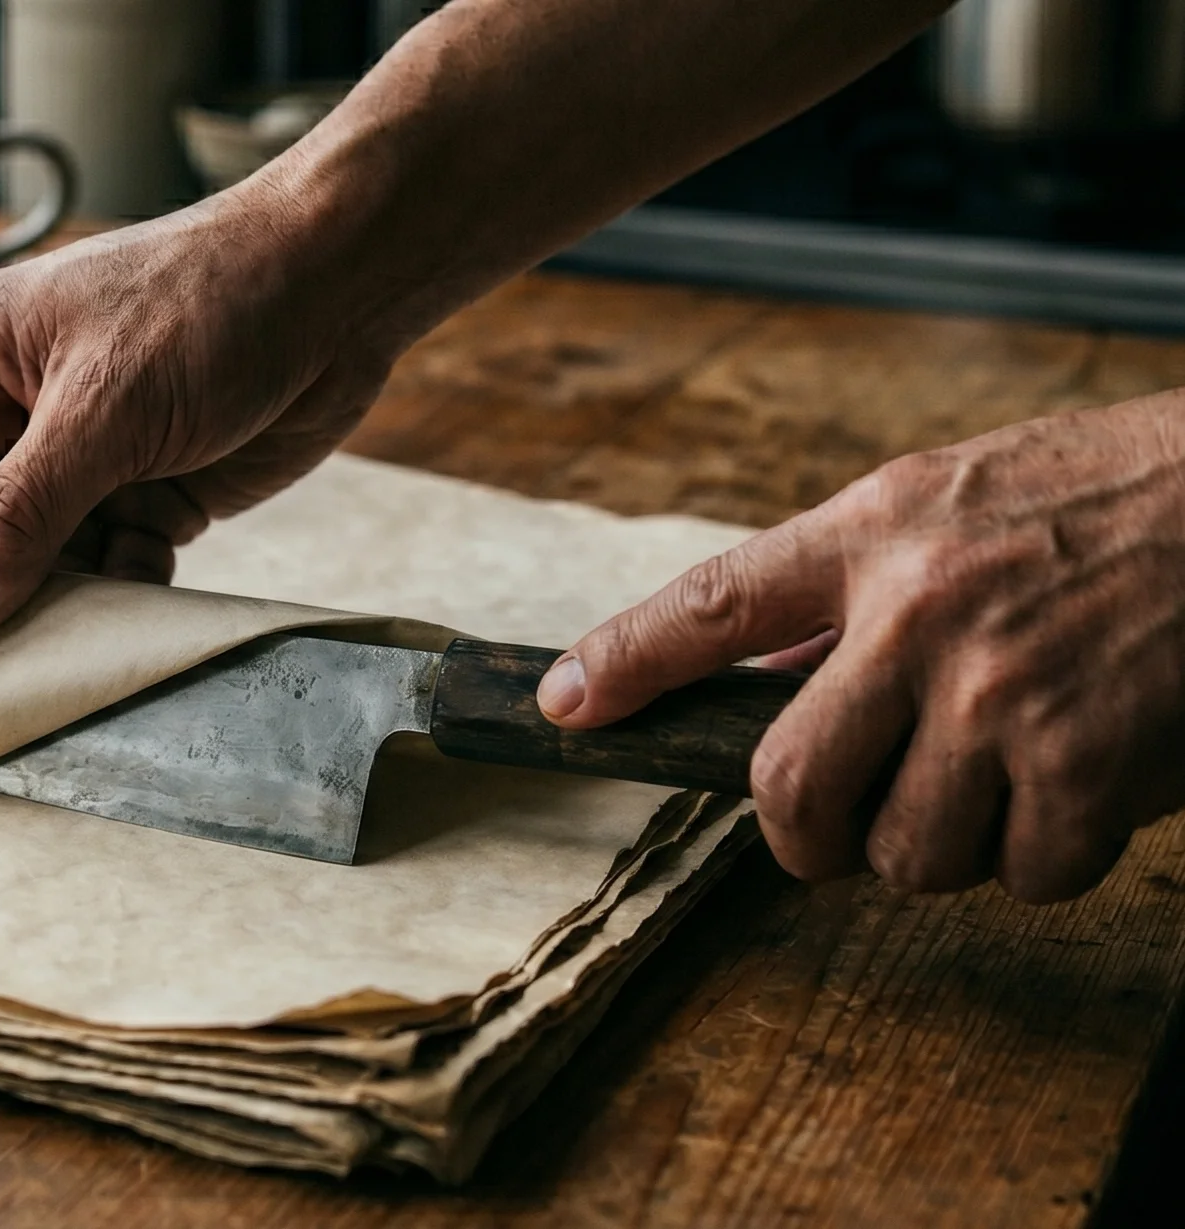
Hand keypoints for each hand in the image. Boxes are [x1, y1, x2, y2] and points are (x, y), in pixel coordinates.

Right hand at [0, 188, 401, 638]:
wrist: (344, 286)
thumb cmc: (211, 306)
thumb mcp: (102, 413)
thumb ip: (18, 513)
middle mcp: (22, 408)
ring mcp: (92, 452)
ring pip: (45, 556)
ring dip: (62, 597)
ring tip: (78, 631)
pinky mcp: (157, 488)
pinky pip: (115, 562)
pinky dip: (126, 588)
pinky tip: (146, 594)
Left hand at [537, 395, 1184, 902]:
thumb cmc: (1122, 494)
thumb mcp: (962, 499)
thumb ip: (858, 587)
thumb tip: (767, 670)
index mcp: (878, 531)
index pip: (712, 601)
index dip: (623, 661)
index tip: (563, 704)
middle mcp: (919, 612)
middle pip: (788, 788)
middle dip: (806, 838)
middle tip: (840, 832)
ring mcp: (999, 692)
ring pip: (906, 853)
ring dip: (949, 846)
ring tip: (1013, 773)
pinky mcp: (1086, 761)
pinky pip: (1025, 873)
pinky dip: (1054, 855)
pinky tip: (1093, 781)